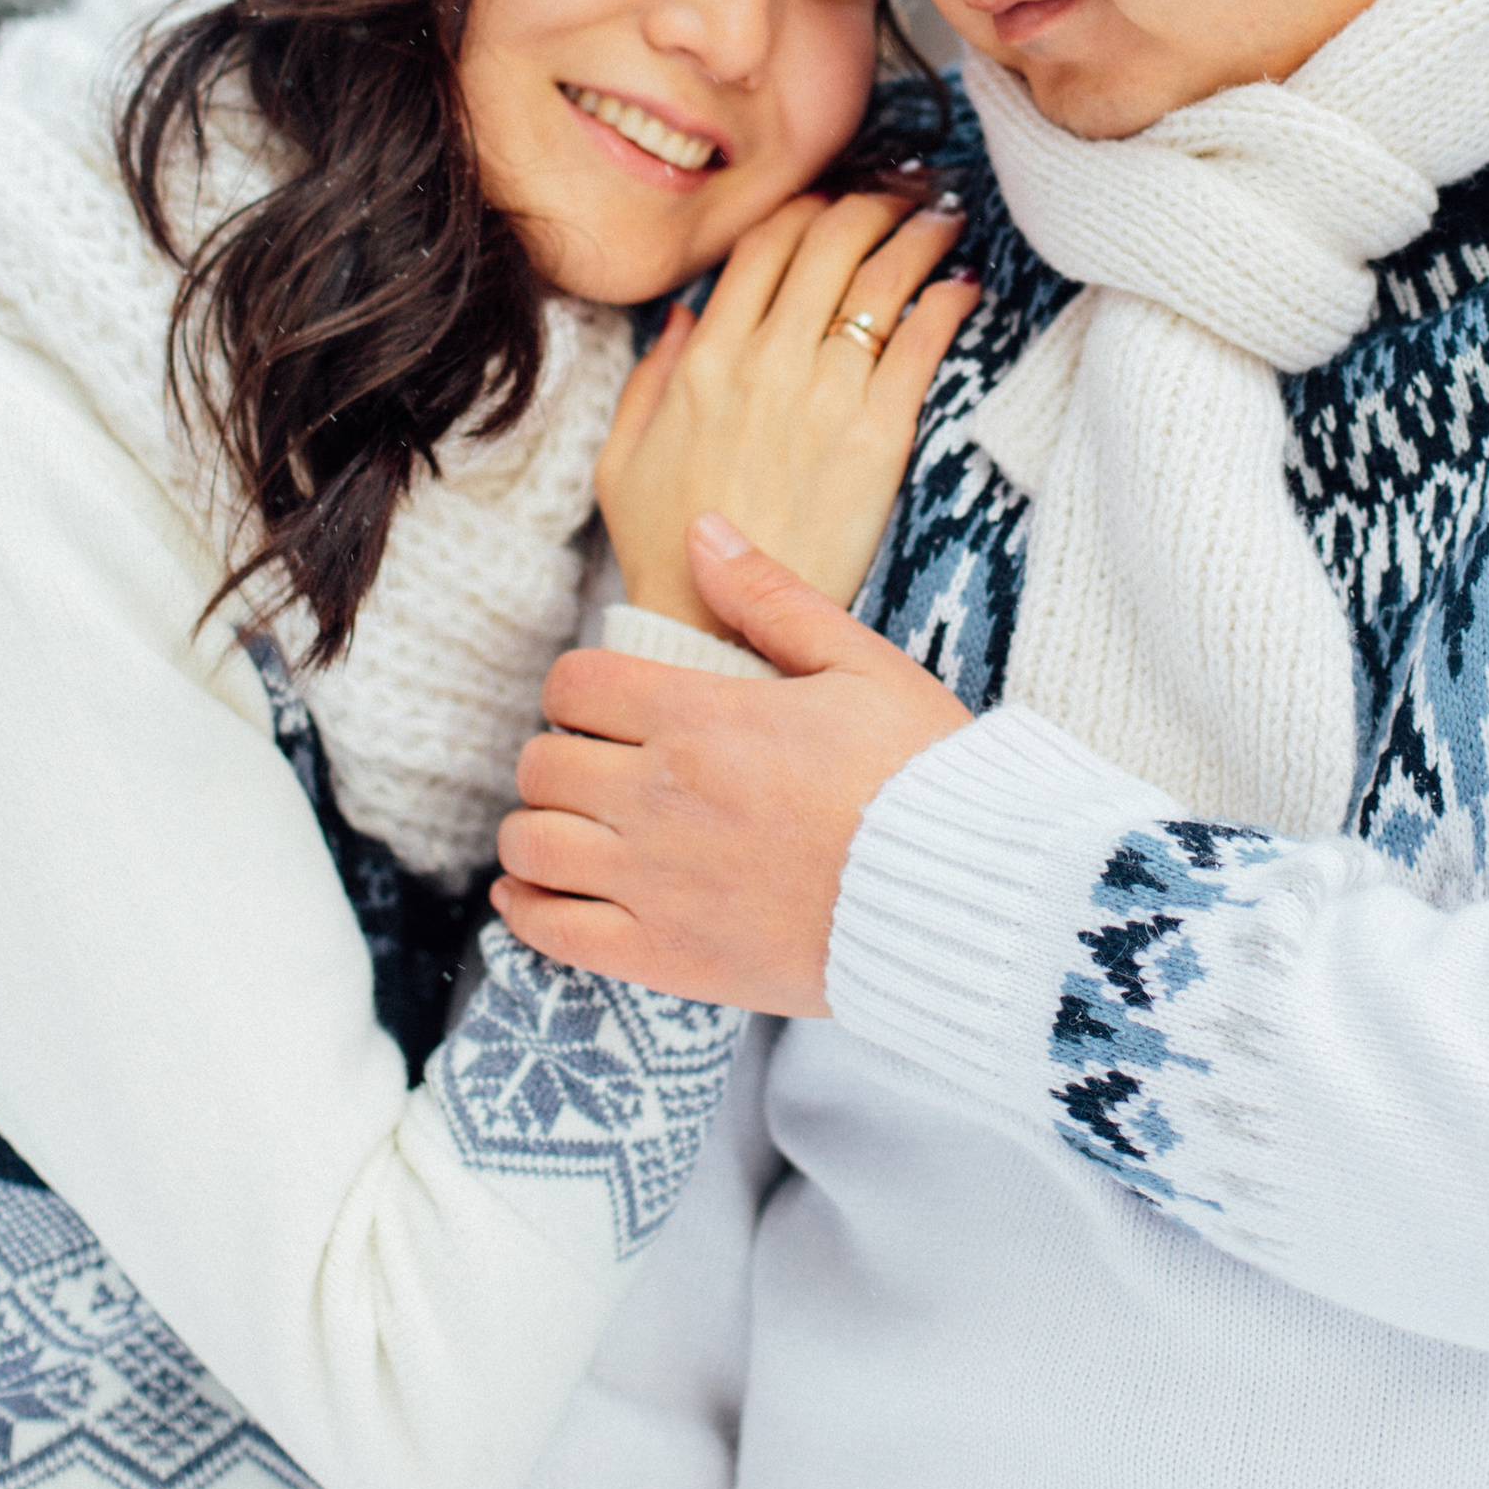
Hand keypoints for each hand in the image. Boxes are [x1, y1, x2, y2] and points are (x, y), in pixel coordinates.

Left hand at [495, 517, 968, 1011]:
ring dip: (538, 829)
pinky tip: (536, 893)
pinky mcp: (665, 957)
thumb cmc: (921, 774)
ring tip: (575, 827)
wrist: (962, 896)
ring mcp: (655, 882)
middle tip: (601, 765)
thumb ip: (769, 597)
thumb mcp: (858, 663)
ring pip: (530, 844)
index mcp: (700, 717)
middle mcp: (660, 796)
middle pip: (542, 762)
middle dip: (561, 754)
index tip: (611, 705)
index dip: (581, 688)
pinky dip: (525, 909)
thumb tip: (701, 530)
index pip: (575, 684)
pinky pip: (550, 933)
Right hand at [594, 188, 978, 633]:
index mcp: (705, 358)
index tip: (835, 196)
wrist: (717, 625)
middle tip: (904, 189)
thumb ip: (651, 376)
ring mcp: (823, 395)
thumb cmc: (665, 548)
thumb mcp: (624, 456)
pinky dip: (945, 303)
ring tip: (944, 216)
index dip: (808, 206)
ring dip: (918, 235)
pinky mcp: (876, 437)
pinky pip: (918, 345)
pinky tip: (962, 286)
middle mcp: (765, 362)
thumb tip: (682, 316)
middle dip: (873, 201)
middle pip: (829, 243)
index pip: (765, 244)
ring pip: (879, 281)